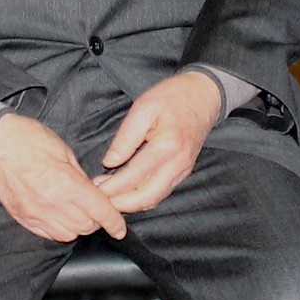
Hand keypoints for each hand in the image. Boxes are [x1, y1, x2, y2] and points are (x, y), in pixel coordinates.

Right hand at [0, 111, 127, 242]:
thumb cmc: (27, 138)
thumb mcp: (64, 150)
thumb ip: (81, 176)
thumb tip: (93, 192)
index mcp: (65, 184)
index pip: (99, 212)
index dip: (114, 222)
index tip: (120, 228)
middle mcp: (51, 203)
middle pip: (86, 226)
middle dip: (97, 220)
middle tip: (96, 207)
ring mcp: (34, 213)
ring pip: (68, 235)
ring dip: (78, 226)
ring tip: (77, 211)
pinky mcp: (22, 217)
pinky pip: (48, 234)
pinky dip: (59, 229)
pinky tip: (60, 216)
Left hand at [95, 70, 223, 212]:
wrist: (204, 96)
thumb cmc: (173, 97)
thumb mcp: (144, 107)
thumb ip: (126, 137)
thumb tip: (109, 162)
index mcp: (167, 146)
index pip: (135, 176)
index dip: (113, 187)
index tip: (94, 189)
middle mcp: (178, 164)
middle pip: (147, 197)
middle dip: (121, 204)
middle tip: (99, 201)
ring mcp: (183, 170)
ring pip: (155, 199)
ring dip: (131, 204)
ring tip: (109, 197)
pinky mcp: (183, 172)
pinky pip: (161, 193)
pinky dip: (143, 198)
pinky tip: (126, 192)